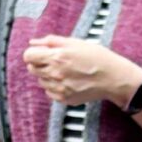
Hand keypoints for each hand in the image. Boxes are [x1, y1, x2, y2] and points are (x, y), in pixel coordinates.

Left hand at [20, 34, 137, 106]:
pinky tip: (67, 81)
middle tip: (53, 61)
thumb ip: (51, 41)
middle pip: (32, 69)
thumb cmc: (96, 57)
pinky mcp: (65, 99)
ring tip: (64, 71)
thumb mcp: (75, 42)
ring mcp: (59, 88)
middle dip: (39, 63)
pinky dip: (55, 87)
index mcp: (57, 57)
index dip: (33, 53)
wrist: (112, 77)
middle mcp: (55, 74)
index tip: (39, 53)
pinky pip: (50, 92)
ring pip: (41, 81)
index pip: (28, 56)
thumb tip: (33, 42)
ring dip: (47, 75)